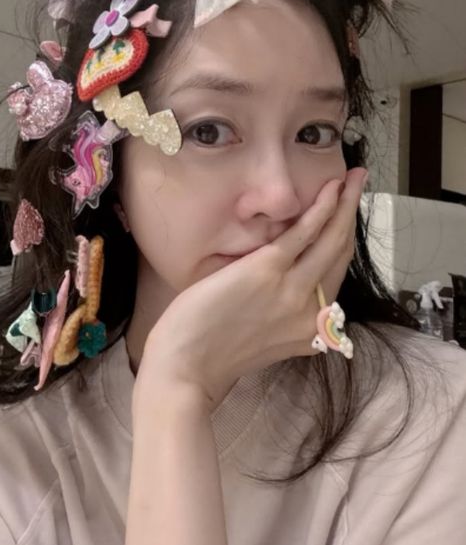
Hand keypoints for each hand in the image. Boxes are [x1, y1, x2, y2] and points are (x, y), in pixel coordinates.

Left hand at [138, 167, 367, 411]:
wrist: (184, 368)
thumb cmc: (210, 353)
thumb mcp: (261, 340)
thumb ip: (282, 316)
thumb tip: (287, 288)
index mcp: (310, 331)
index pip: (335, 276)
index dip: (343, 240)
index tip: (344, 215)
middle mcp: (311, 313)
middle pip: (340, 254)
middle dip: (353, 213)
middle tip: (359, 182)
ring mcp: (292, 291)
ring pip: (331, 240)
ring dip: (346, 203)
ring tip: (355, 175)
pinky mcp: (268, 271)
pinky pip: (304, 234)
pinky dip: (321, 209)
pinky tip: (330, 190)